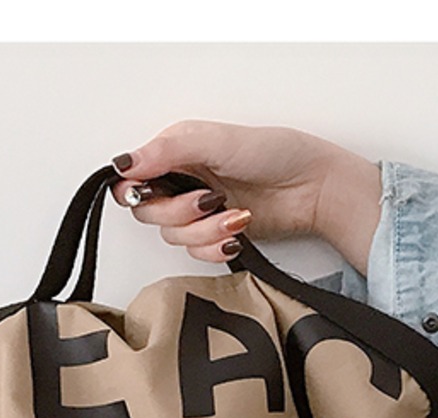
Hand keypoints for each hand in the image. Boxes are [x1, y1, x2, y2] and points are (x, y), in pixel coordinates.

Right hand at [110, 121, 382, 274]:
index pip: (131, 181)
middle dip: (179, 213)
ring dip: (204, 232)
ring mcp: (199, 213)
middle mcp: (182, 182)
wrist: (313, 187)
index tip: (151, 192)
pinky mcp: (217, 237)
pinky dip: (216, 248)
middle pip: (148, 214)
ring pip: (174, 238)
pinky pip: (198, 255)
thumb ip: (167, 150)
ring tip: (235, 215)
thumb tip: (124, 163)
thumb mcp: (215, 140)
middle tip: (208, 199)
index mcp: (175, 153)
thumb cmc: (274, 153)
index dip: (135, 191)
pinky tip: (238, 233)